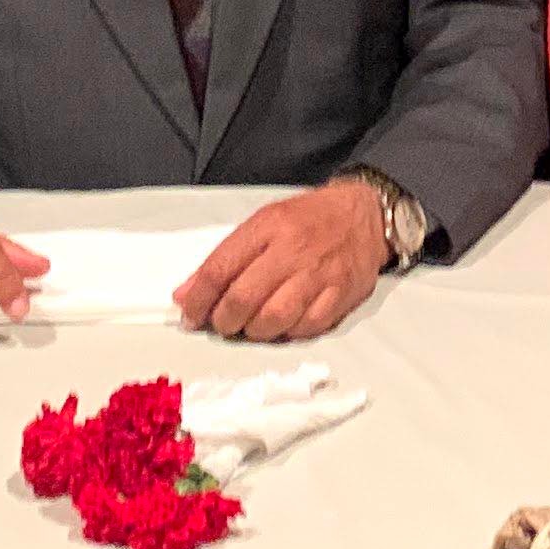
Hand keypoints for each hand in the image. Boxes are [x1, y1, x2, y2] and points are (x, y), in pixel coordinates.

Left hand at [176, 180, 387, 338]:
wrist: (364, 214)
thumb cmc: (307, 220)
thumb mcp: (263, 223)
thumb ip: (225, 258)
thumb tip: (185, 295)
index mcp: (268, 227)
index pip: (221, 268)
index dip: (198, 298)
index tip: (190, 314)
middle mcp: (293, 250)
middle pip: (244, 298)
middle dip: (223, 321)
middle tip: (221, 324)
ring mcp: (319, 274)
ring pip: (274, 319)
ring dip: (253, 331)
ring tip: (250, 327)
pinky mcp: (341, 295)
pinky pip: (306, 328)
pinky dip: (287, 333)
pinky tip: (281, 326)